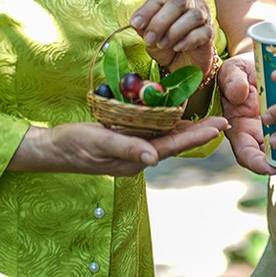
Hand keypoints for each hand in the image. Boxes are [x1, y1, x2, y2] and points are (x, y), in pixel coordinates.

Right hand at [13, 118, 228, 175]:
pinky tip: (175, 117)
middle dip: (199, 132)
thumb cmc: (73, 145)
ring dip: (187, 130)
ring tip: (208, 119)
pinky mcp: (124, 141)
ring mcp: (132, 150)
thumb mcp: (98, 143)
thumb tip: (153, 158)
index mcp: (136, 159)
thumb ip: (126, 149)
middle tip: (223, 120)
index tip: (219, 126)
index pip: (173, 146)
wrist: (52, 149)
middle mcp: (139, 156)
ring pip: (166, 139)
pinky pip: (152, 134)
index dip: (197, 136)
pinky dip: (167, 126)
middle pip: (175, 143)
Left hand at [131, 0, 214, 71]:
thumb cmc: (165, 44)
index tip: (135, 24)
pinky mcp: (210, 33)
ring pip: (194, 16)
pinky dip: (188, 40)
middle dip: (160, 22)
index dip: (147, 11)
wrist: (182, 63)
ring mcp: (204, 16)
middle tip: (149, 39)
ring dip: (174, 32)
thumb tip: (136, 23)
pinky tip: (178, 48)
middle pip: (179, 2)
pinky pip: (203, 32)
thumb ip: (143, 28)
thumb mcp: (149, 36)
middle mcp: (191, 2)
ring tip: (163, 45)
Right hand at [216, 54, 274, 175]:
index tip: (271, 166)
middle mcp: (262, 134)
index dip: (258, 163)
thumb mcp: (233, 70)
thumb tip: (238, 93)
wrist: (261, 61)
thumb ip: (232, 81)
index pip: (247, 154)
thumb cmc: (243, 70)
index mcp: (241, 128)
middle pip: (274, 157)